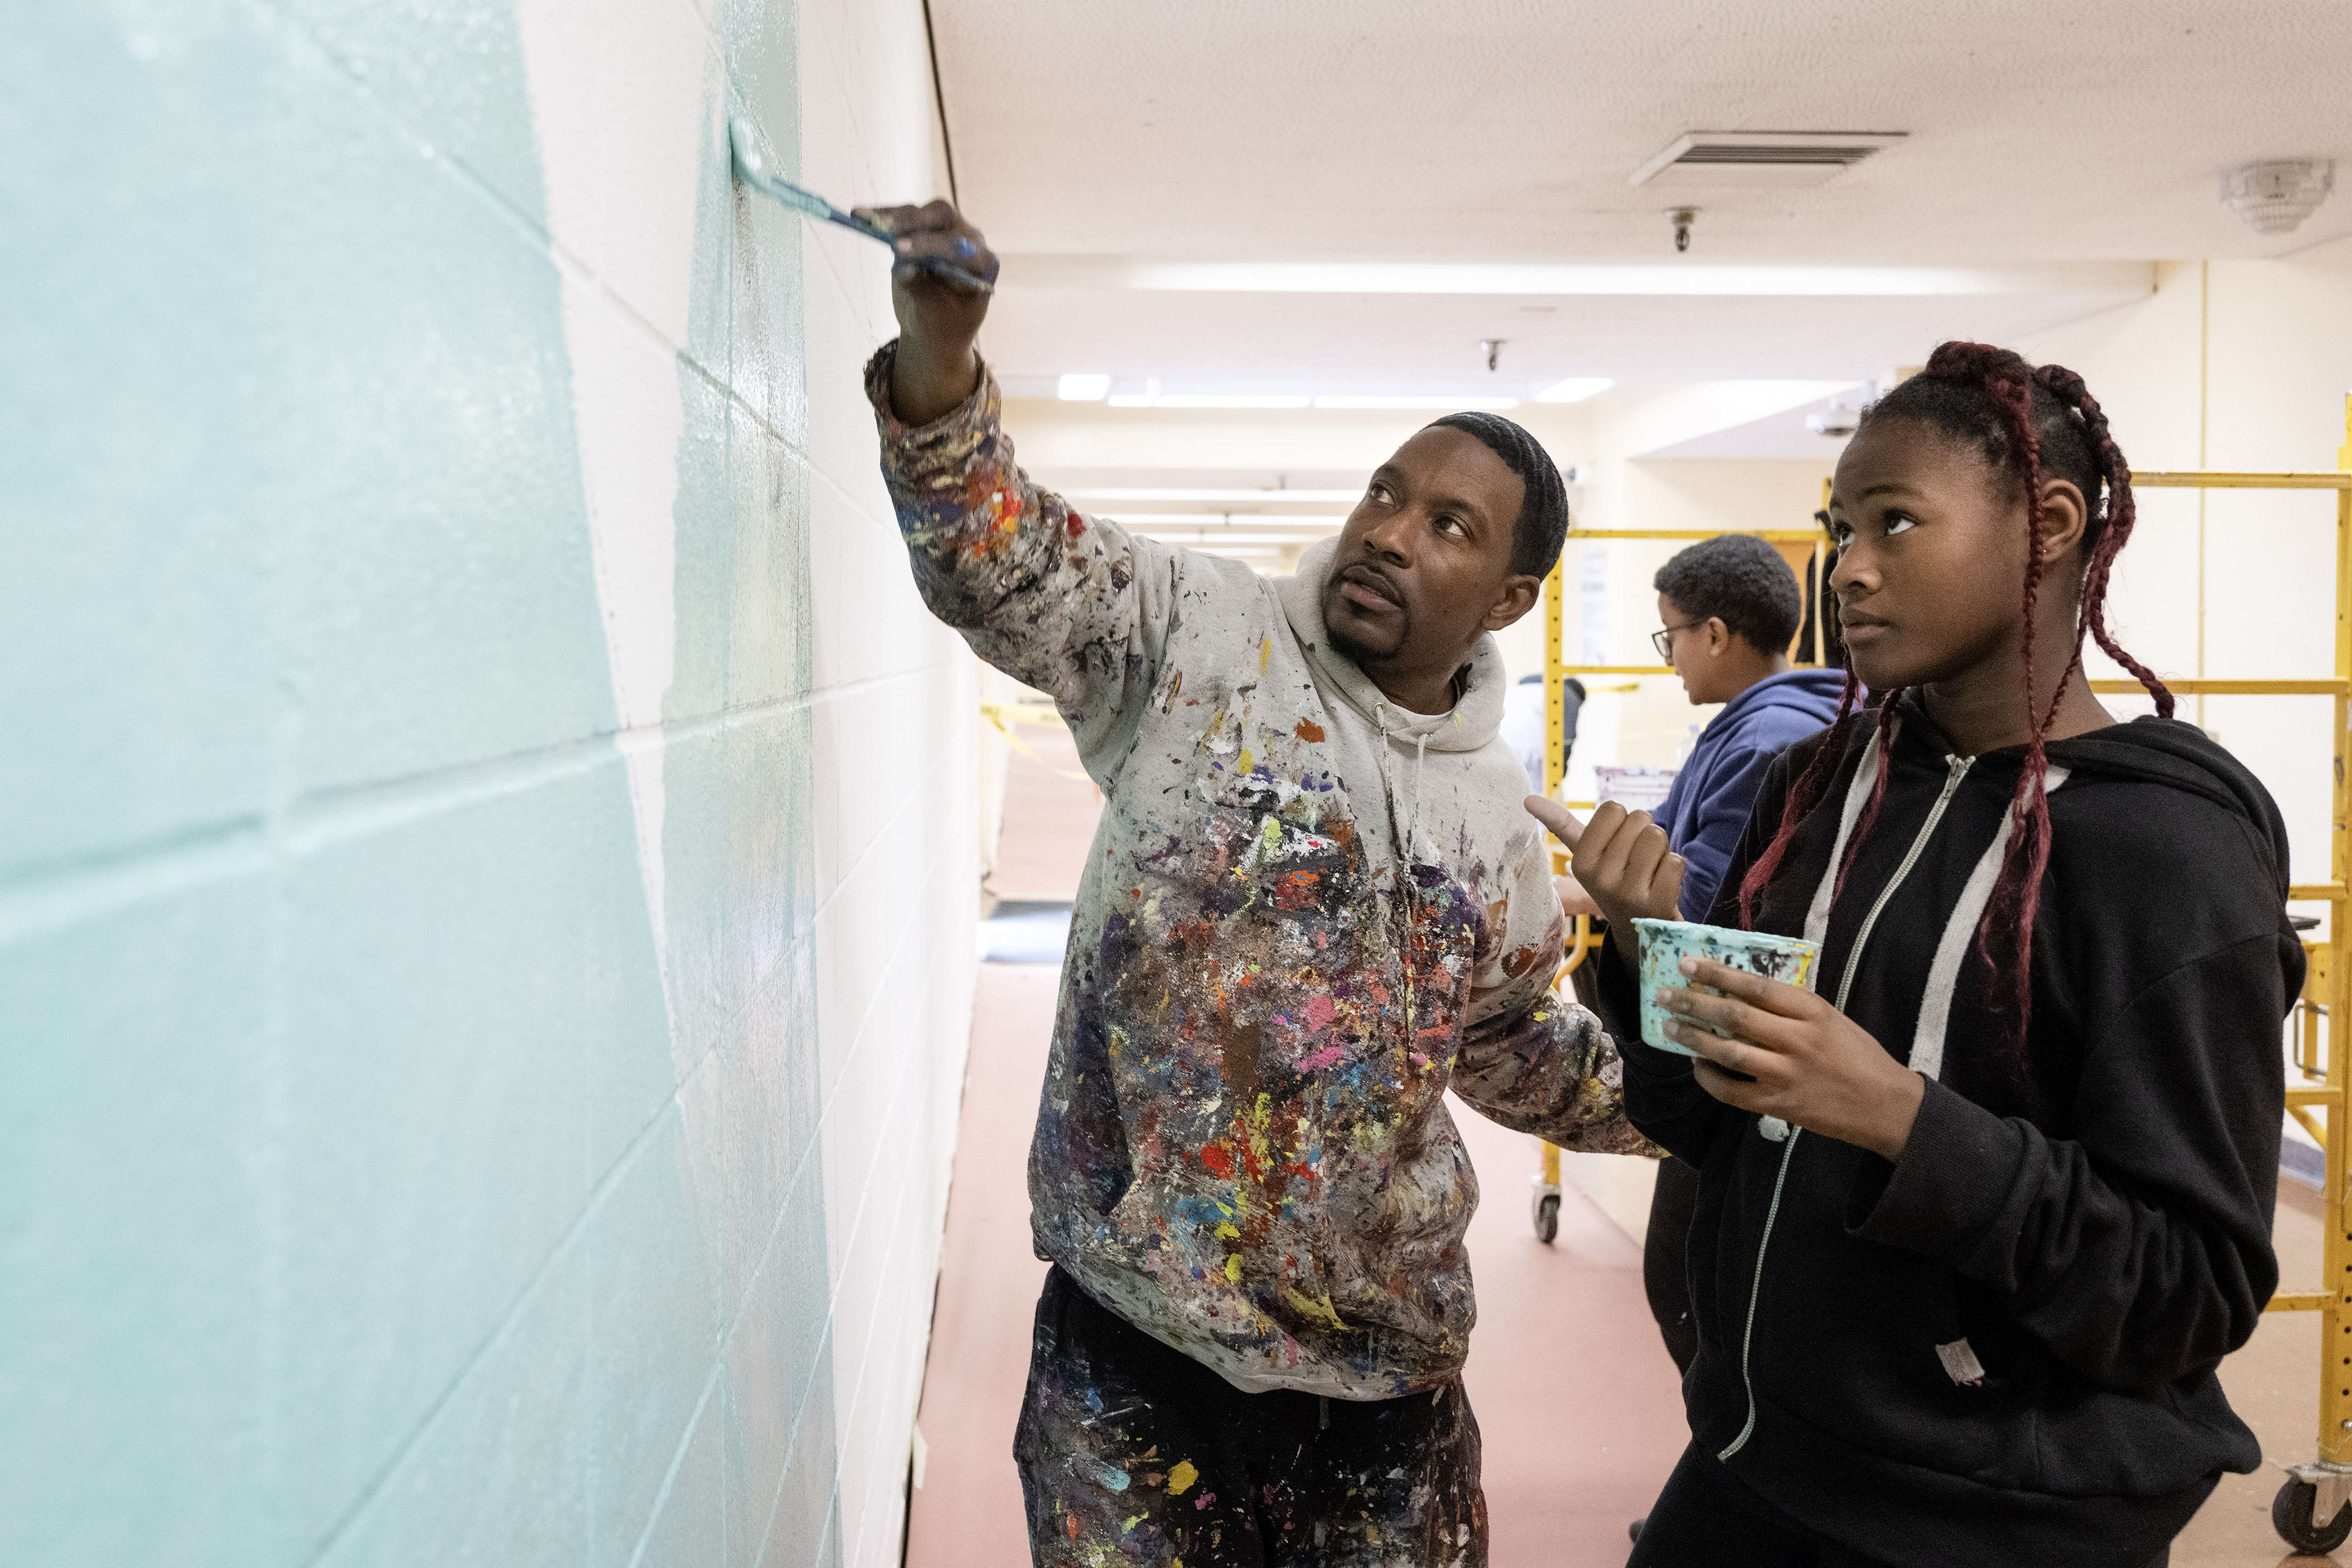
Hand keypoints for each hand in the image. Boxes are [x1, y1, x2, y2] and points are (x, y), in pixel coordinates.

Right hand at [857, 199, 998, 422]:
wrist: (936, 327)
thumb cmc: (943, 325)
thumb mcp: (934, 315)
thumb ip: (921, 290)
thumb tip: (904, 268)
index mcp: (982, 264)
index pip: (957, 247)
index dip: (928, 246)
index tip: (899, 250)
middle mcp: (969, 241)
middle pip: (943, 218)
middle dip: (912, 221)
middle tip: (883, 228)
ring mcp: (947, 231)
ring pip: (921, 213)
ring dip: (892, 217)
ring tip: (865, 219)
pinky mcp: (925, 230)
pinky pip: (906, 218)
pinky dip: (884, 218)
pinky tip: (861, 215)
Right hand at [1523, 797, 1683, 942]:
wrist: (1639, 931)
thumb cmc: (1615, 880)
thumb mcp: (1586, 856)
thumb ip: (1561, 825)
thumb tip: (1527, 799)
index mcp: (1580, 862)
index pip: (1613, 808)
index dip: (1623, 821)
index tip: (1618, 845)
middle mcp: (1600, 878)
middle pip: (1640, 818)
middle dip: (1644, 833)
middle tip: (1637, 861)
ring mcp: (1628, 893)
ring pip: (1657, 836)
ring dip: (1661, 849)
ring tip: (1650, 871)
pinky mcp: (1657, 905)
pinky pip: (1676, 861)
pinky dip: (1674, 868)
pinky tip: (1662, 885)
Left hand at [1655, 956, 1924, 1159]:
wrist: (1886, 1106)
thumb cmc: (1858, 1056)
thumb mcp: (1831, 1019)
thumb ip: (1791, 1006)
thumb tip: (1742, 989)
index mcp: (1812, 1012)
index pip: (1757, 986)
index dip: (1718, 974)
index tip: (1688, 964)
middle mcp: (1798, 1041)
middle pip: (1735, 1016)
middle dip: (1694, 1003)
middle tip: (1665, 995)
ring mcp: (1786, 1075)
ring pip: (1728, 1053)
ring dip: (1693, 1039)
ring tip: (1670, 1027)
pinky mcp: (1778, 1105)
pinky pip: (1732, 1091)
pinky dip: (1709, 1078)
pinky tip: (1698, 1066)